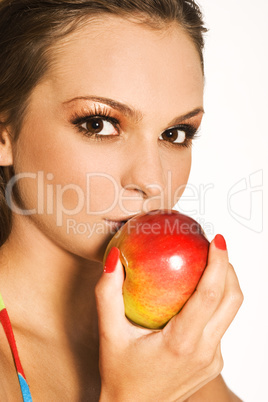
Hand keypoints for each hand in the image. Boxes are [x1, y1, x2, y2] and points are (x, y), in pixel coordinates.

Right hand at [95, 235, 242, 401]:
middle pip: (232, 300)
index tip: (217, 240)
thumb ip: (108, 294)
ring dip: (224, 284)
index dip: (219, 263)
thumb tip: (115, 258)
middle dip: (228, 268)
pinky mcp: (214, 362)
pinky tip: (196, 293)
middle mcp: (205, 352)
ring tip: (207, 263)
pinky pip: (221, 325)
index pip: (209, 295)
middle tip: (213, 246)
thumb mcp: (109, 333)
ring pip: (231, 312)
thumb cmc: (119, 373)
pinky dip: (215, 302)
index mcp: (182, 343)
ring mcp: (213, 359)